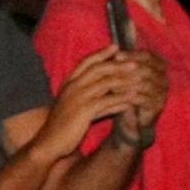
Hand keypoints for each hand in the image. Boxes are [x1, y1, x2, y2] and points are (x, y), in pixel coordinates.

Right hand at [42, 47, 162, 159]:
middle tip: (135, 63)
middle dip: (118, 65)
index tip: (117, 47)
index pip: (86, 62)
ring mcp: (77, 98)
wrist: (49, 143)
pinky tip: (132, 100)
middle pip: (98, 69)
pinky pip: (106, 101)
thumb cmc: (64, 127)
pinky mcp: (83, 110)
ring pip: (105, 83)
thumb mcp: (79, 108)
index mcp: (68, 83)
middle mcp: (72, 87)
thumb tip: (119, 98)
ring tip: (139, 80)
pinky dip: (121, 99)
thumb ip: (97, 100)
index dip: (102, 53)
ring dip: (124, 80)